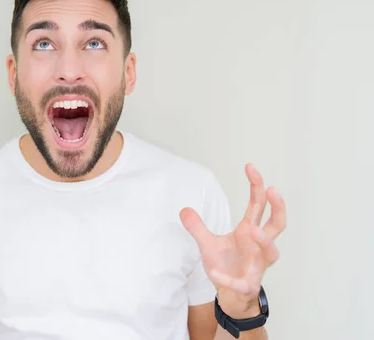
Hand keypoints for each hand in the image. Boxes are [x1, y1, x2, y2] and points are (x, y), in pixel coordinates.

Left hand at [180, 164, 285, 317]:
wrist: (230, 296)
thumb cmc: (226, 265)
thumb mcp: (207, 244)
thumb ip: (197, 227)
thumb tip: (184, 209)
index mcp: (249, 232)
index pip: (258, 205)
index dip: (256, 186)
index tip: (250, 166)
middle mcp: (258, 246)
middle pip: (277, 224)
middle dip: (278, 207)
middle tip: (272, 190)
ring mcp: (257, 266)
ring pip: (272, 252)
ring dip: (264, 240)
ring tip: (252, 230)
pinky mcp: (248, 285)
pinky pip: (241, 282)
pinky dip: (228, 277)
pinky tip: (215, 272)